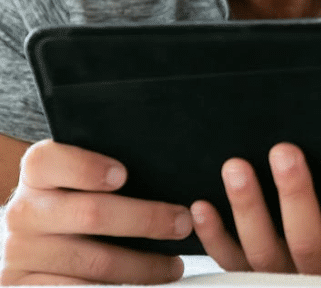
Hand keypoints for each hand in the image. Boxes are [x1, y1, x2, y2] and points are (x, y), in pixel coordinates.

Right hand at [1, 140, 190, 284]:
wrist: (40, 241)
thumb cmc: (79, 200)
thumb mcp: (84, 180)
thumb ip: (112, 173)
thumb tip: (168, 170)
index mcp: (37, 173)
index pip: (49, 161)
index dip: (86, 168)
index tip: (123, 175)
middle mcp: (24, 211)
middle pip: (91, 214)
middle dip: (146, 219)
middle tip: (182, 223)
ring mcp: (20, 251)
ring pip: (94, 261)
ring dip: (142, 265)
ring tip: (173, 263)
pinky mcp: (23, 284)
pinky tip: (144, 283)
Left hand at [192, 143, 320, 279]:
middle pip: (309, 247)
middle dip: (294, 198)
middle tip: (283, 150)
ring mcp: (290, 287)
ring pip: (265, 256)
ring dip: (249, 210)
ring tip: (236, 166)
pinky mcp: (258, 285)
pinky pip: (233, 268)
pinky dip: (215, 239)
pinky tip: (202, 205)